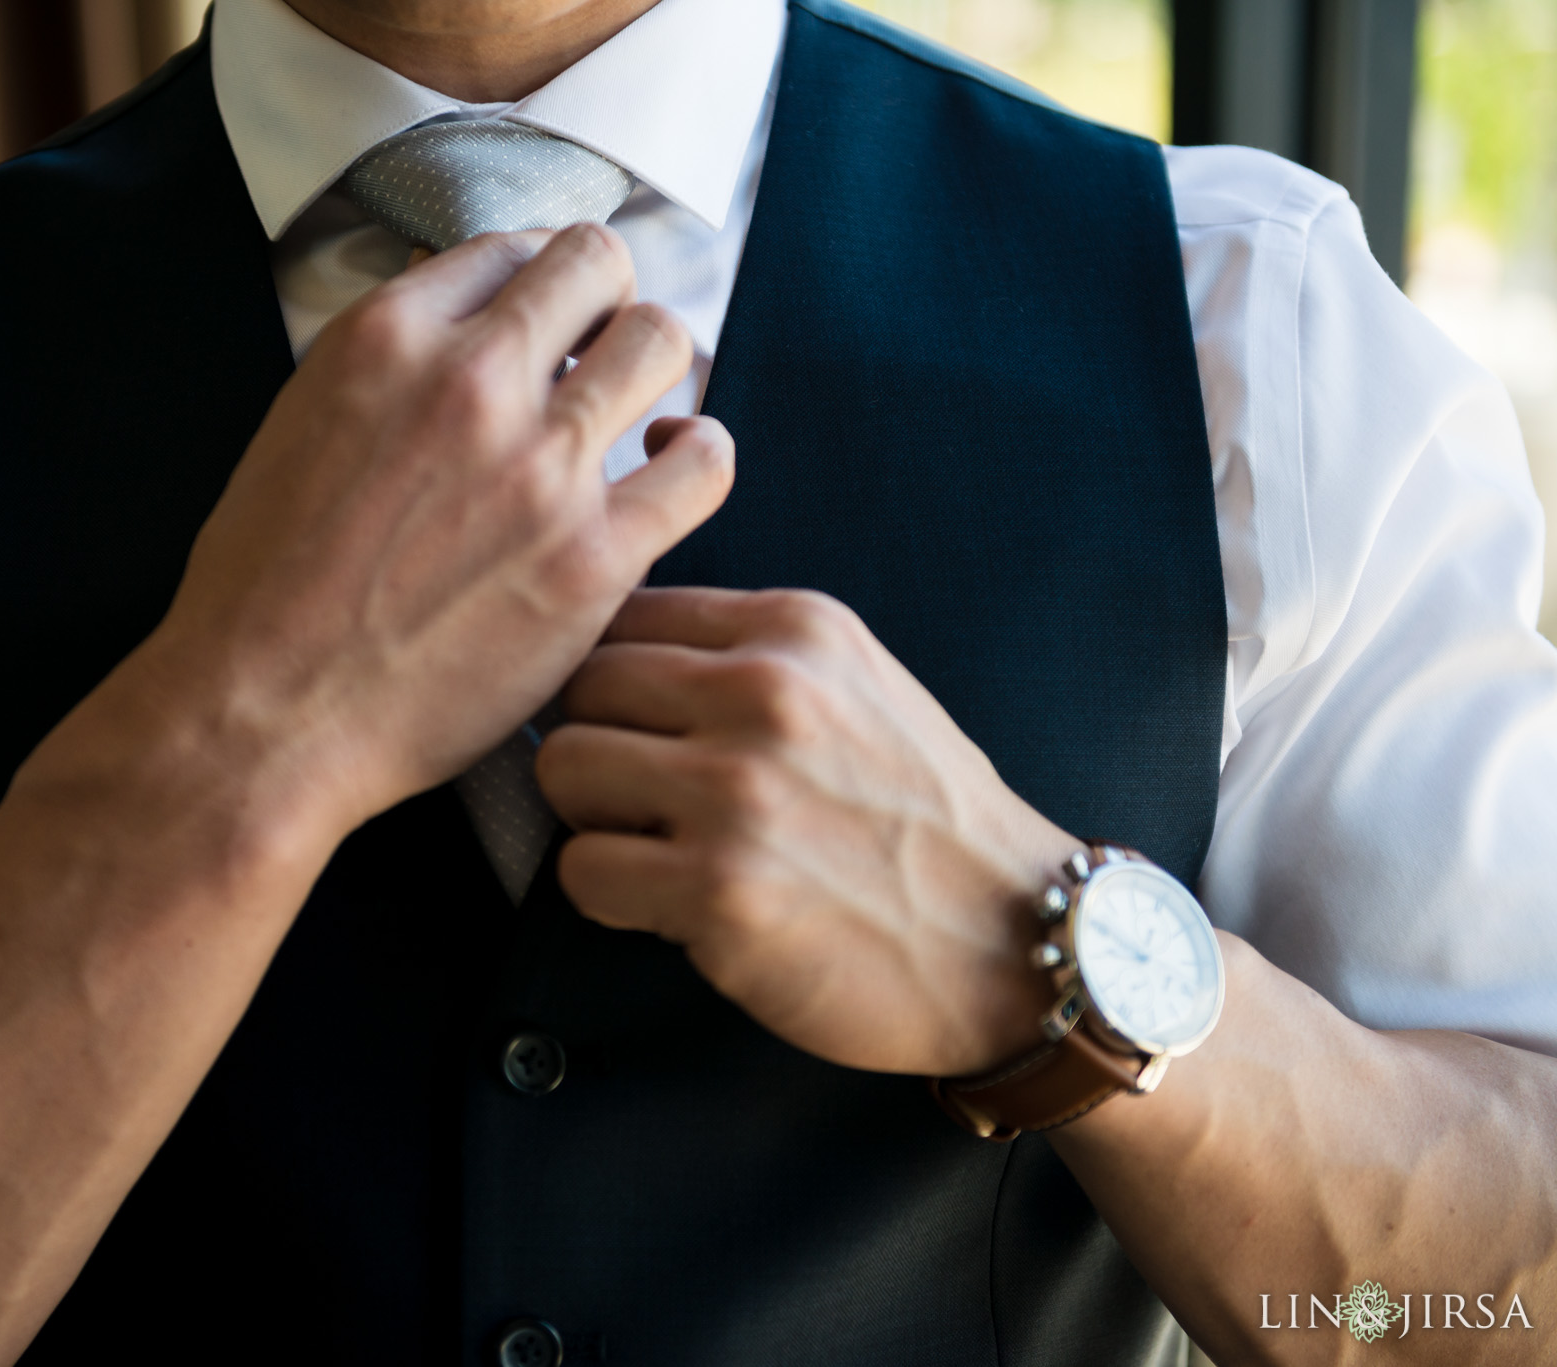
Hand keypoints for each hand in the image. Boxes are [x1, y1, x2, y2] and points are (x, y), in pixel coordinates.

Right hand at [112, 227, 732, 839]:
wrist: (266, 711)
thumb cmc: (262, 588)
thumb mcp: (298, 423)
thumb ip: (386, 369)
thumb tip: (457, 334)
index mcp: (387, 338)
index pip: (510, 249)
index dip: (538, 283)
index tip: (546, 322)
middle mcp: (472, 382)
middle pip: (598, 265)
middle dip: (607, 301)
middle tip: (600, 352)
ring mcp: (543, 466)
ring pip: (663, 342)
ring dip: (657, 365)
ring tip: (637, 410)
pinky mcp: (595, 556)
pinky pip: (703, 463)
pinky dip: (698, 452)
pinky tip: (672, 468)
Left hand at [537, 586, 1080, 1076]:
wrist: (1016, 941)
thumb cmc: (925, 820)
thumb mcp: (858, 685)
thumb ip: (751, 653)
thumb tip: (618, 643)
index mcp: (795, 629)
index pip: (625, 613)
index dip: (615, 680)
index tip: (640, 728)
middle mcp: (764, 694)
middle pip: (580, 685)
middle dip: (597, 744)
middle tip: (643, 799)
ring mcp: (739, 792)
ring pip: (563, 769)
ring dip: (594, 818)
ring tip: (656, 848)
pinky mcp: (720, 889)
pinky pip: (582, 871)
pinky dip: (609, 895)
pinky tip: (672, 905)